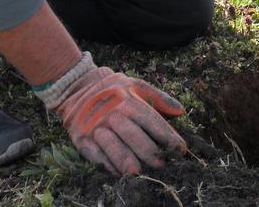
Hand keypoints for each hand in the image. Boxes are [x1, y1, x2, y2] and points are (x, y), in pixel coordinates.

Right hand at [53, 67, 186, 176]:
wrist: (78, 87)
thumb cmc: (114, 89)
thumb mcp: (136, 85)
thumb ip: (159, 98)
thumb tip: (181, 111)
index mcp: (128, 100)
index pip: (151, 120)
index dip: (166, 135)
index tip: (179, 149)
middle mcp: (112, 113)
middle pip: (132, 135)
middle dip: (148, 151)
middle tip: (161, 164)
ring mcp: (96, 126)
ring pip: (112, 146)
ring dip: (125, 160)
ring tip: (138, 173)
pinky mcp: (81, 138)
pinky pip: (94, 153)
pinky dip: (105, 164)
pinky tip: (117, 173)